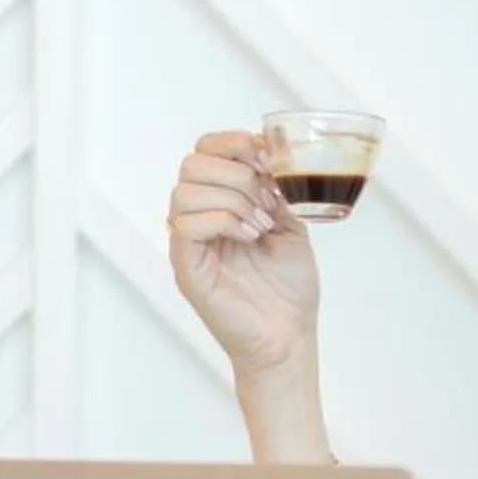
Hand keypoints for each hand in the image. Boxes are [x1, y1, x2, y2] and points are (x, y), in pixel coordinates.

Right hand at [166, 130, 319, 380]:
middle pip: (192, 163)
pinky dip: (224, 220)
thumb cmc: (289, 288)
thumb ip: (278, 188)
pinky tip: (251, 236)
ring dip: (232, 198)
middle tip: (267, 200)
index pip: (205, 150)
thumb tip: (271, 152)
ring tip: (261, 224)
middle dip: (237, 171)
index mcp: (219, 202)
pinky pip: (186, 224)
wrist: (290, 335)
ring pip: (186, 190)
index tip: (268, 160)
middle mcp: (197, 218)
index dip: (233, 142)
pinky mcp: (186, 267)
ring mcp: (189, 244)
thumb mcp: (291, 223)